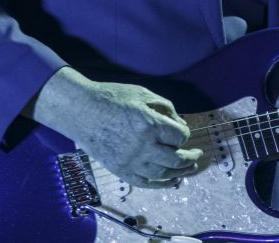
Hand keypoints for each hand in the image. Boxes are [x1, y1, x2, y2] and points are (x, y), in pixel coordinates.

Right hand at [31, 67, 202, 187]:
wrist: (82, 111)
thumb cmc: (113, 98)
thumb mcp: (143, 94)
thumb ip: (166, 108)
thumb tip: (181, 124)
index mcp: (150, 124)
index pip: (180, 136)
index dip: (184, 134)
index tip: (181, 131)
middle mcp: (142, 146)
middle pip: (176, 159)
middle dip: (190, 158)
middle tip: (197, 155)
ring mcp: (131, 161)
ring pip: (163, 174)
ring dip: (180, 172)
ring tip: (189, 168)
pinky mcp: (120, 170)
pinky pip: (145, 183)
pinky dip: (161, 185)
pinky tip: (172, 182)